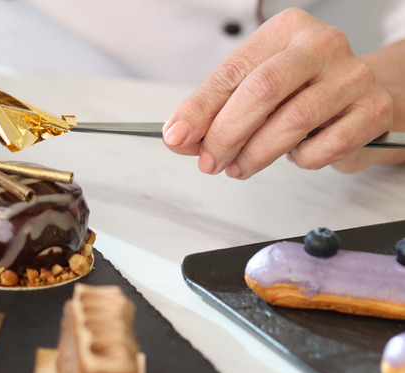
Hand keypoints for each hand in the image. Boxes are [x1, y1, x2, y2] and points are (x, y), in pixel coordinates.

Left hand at [162, 8, 392, 177]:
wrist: (364, 99)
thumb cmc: (301, 92)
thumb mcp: (253, 91)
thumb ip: (215, 112)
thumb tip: (179, 137)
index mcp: (286, 29)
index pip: (233, 71)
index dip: (200, 108)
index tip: (177, 136)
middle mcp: (322, 45)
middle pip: (262, 91)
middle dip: (226, 134)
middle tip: (209, 161)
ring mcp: (352, 76)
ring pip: (292, 122)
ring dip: (256, 154)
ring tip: (239, 167)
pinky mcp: (372, 110)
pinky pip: (326, 147)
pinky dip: (302, 160)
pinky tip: (296, 155)